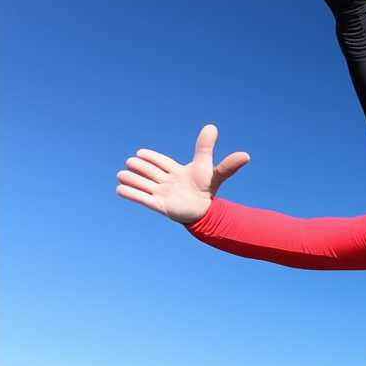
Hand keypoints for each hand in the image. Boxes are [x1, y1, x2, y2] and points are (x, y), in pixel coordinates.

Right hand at [116, 124, 250, 225]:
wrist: (207, 213)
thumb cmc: (208, 190)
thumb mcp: (214, 172)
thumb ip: (226, 162)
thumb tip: (245, 153)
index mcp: (176, 171)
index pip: (161, 161)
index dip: (151, 157)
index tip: (140, 152)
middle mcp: (167, 181)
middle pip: (150, 172)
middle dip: (140, 167)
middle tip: (130, 161)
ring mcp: (162, 193)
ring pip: (144, 184)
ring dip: (132, 179)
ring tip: (121, 174)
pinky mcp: (160, 206)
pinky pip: (143, 199)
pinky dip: (131, 194)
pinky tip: (119, 189)